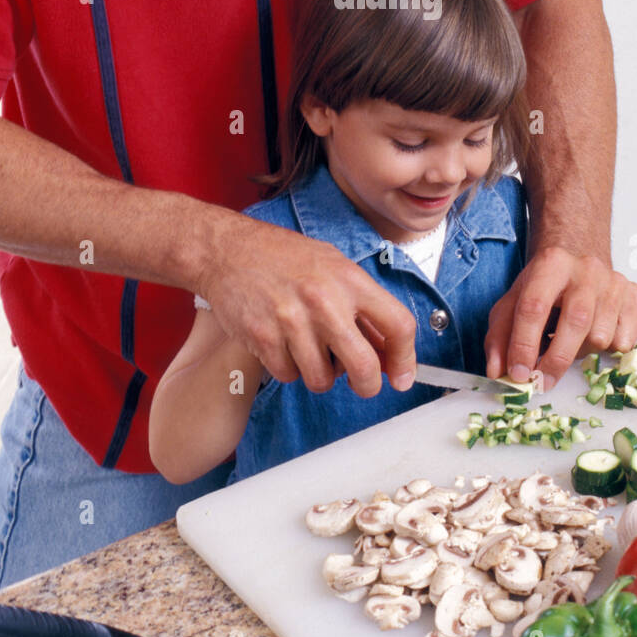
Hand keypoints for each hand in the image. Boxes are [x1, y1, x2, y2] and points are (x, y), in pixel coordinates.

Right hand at [199, 214, 416, 398]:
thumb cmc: (283, 257)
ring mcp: (292, 322)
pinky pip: (289, 376)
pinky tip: (284, 343)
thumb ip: (361, 305)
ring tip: (311, 349)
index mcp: (349, 279)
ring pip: (323, 380)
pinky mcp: (264, 339)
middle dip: (369, 385)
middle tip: (364, 384)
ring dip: (321, 374)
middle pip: (364, 366)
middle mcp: (324, 301)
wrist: (229, 250)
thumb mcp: (333, 266)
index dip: (407, 357)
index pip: (398, 324)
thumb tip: (386, 349)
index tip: (403, 375)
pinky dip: (290, 368)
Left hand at [484, 245, 636, 387]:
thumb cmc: (543, 288)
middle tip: (543, 382)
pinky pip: (625, 340)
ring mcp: (614, 281)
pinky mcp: (635, 295)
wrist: (578, 263)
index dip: (524, 345)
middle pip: (575, 322)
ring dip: (582, 352)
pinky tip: (594, 335)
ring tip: (569, 342)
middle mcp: (586, 268)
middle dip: (556, 360)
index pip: (534, 307)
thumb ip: (499, 337)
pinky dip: (608, 350)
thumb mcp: (513, 303)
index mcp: (550, 263)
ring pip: (601, 336)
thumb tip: (498, 371)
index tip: (519, 373)